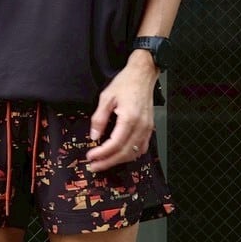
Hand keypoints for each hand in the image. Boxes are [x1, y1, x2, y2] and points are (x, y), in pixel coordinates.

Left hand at [86, 56, 158, 171]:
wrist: (143, 75)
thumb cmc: (125, 83)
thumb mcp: (106, 98)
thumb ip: (99, 119)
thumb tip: (95, 136)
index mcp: (129, 118)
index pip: (115, 144)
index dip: (102, 153)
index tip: (91, 156)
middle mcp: (141, 126)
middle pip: (125, 153)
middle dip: (108, 162)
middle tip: (95, 166)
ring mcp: (147, 128)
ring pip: (134, 153)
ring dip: (119, 160)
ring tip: (105, 162)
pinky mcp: (149, 128)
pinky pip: (142, 147)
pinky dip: (131, 154)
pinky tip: (121, 155)